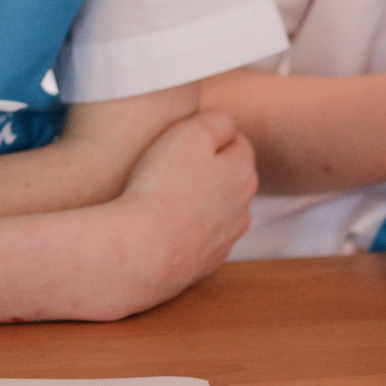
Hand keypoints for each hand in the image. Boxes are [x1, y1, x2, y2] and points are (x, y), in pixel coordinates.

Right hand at [92, 108, 256, 318]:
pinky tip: (160, 226)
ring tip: (161, 196)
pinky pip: (197, 237)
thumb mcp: (191, 132)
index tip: (179, 138)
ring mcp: (224, 241)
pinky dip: (185, 229)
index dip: (207, 134)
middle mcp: (242, 210)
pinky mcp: (203, 264)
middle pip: (227, 177)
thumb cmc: (163, 186)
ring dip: (197, 201)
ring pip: (214, 210)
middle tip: (168, 164)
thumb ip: (216, 120)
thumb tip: (224, 124)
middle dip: (206, 168)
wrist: (142, 252)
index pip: (236, 141)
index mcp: (244, 174)